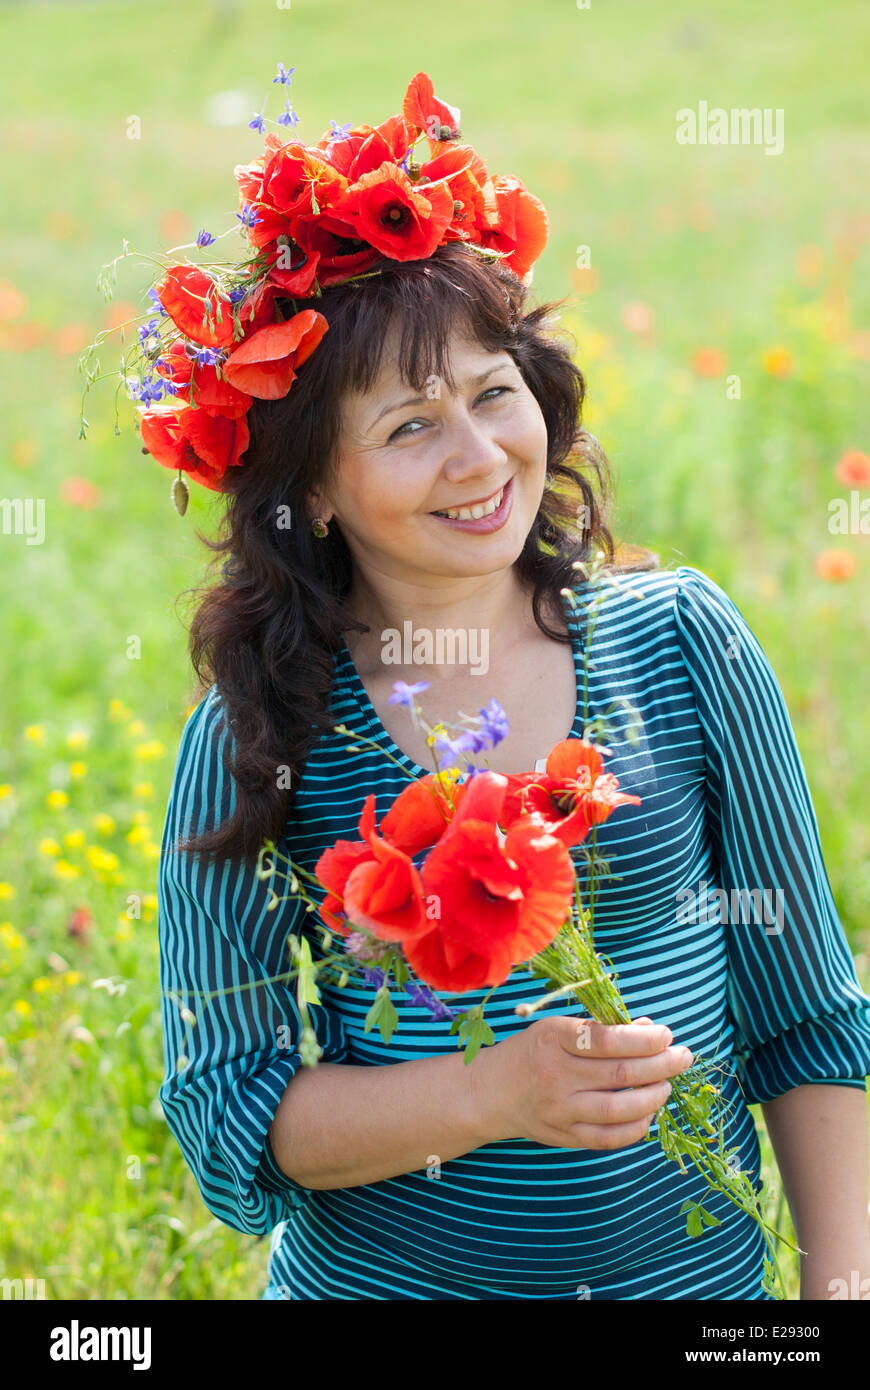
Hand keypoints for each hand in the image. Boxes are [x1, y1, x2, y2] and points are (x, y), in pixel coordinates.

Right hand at [475, 1012, 694, 1150]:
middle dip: (661, 1065)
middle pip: (619, 1075)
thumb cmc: (533, 1051)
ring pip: (618, 1110)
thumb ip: (603, 1030)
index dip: (643, 1038)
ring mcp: (559, 1110)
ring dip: (653, 1098)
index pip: (607, 1039)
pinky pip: (608, 1138)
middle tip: (683, 1058)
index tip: (666, 1035)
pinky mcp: (563, 1136)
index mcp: (554, 1039)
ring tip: (667, 1086)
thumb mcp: (560, 1028)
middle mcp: (556, 1076)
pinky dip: (635, 1128)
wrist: (492, 1091)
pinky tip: (648, 1114)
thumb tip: (651, 1031)